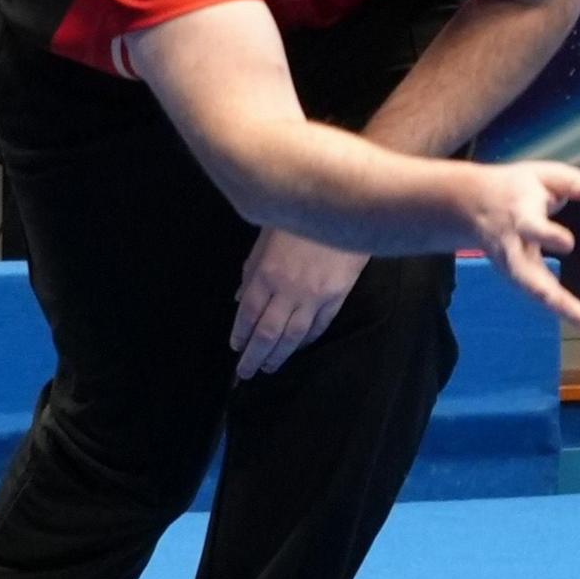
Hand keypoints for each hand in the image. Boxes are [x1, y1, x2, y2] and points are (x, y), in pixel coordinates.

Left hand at [230, 226, 367, 379]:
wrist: (344, 206)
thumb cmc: (299, 217)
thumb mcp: (266, 236)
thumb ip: (252, 269)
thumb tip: (240, 298)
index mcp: (266, 273)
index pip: (248, 313)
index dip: (240, 334)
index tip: (235, 347)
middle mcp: (288, 289)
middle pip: (267, 332)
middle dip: (254, 356)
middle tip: (246, 372)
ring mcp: (315, 295)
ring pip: (293, 335)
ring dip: (280, 355)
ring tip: (269, 368)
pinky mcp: (337, 296)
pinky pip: (319, 325)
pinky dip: (307, 340)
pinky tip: (298, 347)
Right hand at [459, 159, 579, 333]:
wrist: (469, 204)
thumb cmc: (516, 187)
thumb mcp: (541, 175)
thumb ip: (572, 182)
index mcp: (519, 215)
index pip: (530, 227)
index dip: (546, 235)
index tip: (567, 244)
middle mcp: (513, 246)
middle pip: (528, 275)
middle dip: (553, 296)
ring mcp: (512, 266)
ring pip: (534, 291)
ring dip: (563, 309)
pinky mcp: (516, 276)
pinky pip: (538, 294)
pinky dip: (561, 308)